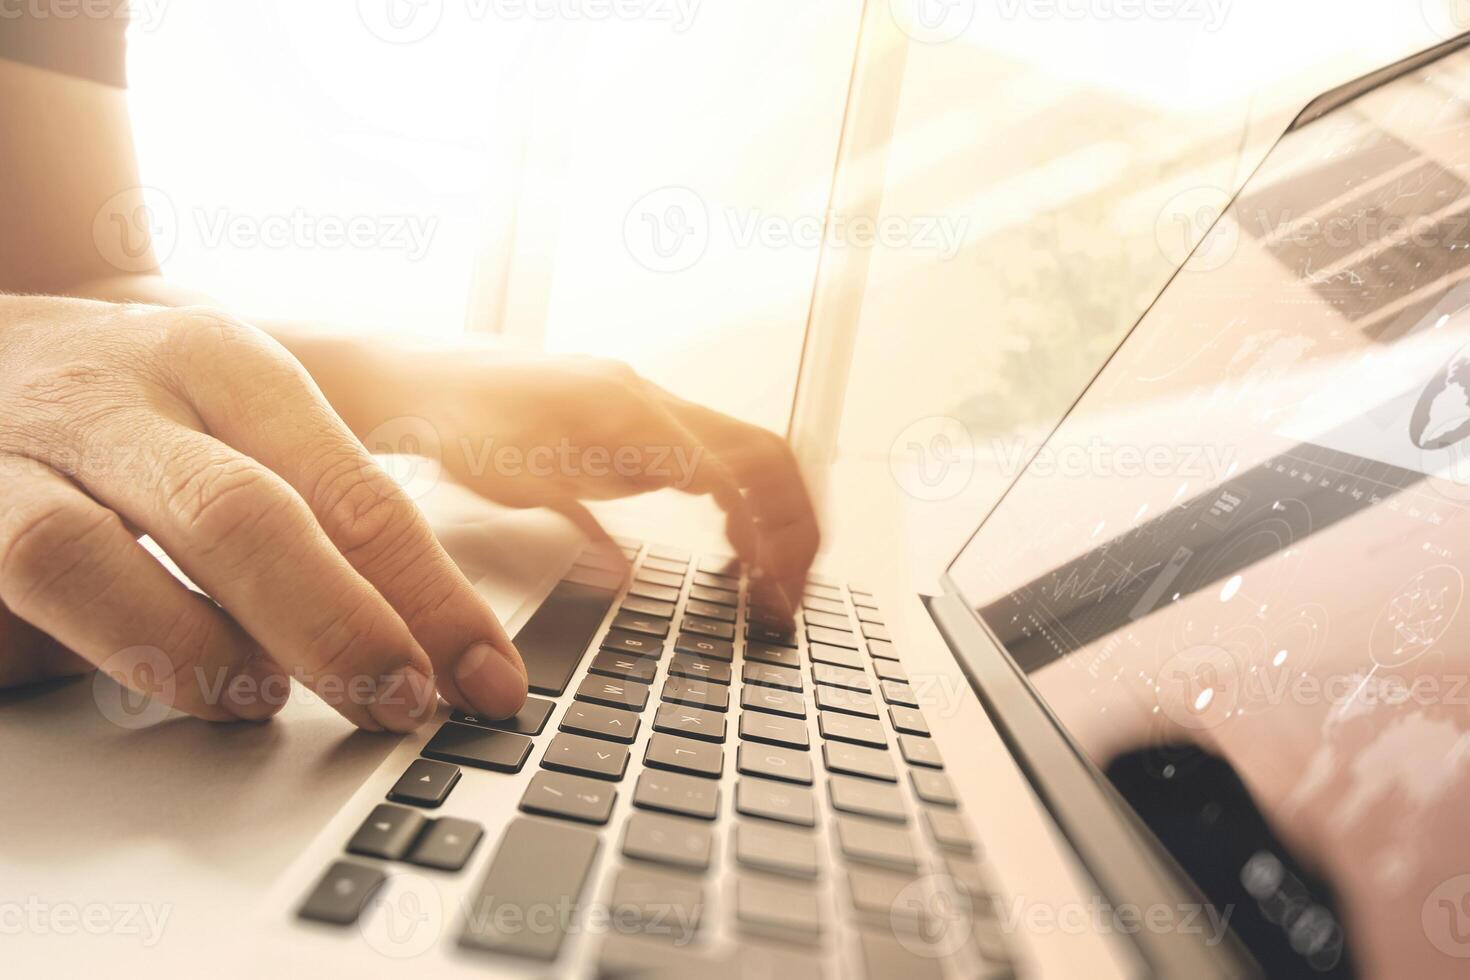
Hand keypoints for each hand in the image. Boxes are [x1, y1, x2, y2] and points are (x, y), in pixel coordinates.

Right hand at [0, 296, 527, 729]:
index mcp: (219, 362)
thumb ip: (329, 512)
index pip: (350, 489)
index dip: (429, 600)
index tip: (483, 682)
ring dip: (184, 654)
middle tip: (392, 702)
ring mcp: (0, 457)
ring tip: (249, 697)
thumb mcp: (240, 411)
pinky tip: (94, 673)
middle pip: (235, 517)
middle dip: (334, 628)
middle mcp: (112, 398)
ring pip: (77, 561)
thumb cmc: (134, 406)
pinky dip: (49, 664)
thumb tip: (435, 641)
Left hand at [349, 350, 819, 612]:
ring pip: (743, 455)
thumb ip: (577, 526)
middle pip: (765, 456)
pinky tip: (727, 549)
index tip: (779, 592)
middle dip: (794, 527)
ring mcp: (643, 406)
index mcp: (629, 412)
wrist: (406, 378)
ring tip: (770, 582)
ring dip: (770, 517)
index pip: (746, 469)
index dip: (779, 533)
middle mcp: (648, 400)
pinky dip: (736, 505)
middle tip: (791, 596)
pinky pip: (709, 458)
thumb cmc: (445, 421)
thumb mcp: (505, 485)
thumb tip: (629, 575)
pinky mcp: (630, 422)